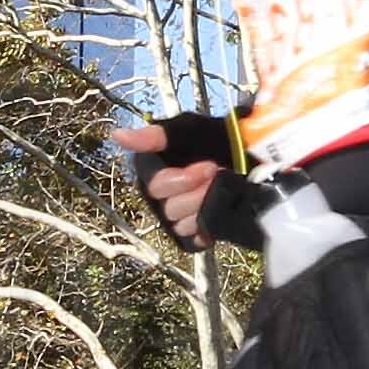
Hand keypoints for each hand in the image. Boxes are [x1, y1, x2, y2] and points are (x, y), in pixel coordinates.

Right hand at [105, 110, 239, 249]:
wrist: (250, 155)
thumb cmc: (217, 139)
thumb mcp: (188, 129)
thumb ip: (154, 135)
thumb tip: (118, 135)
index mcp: (153, 173)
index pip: (155, 187)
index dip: (182, 180)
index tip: (206, 166)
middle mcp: (160, 198)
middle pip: (169, 208)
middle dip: (198, 191)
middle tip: (217, 174)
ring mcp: (177, 218)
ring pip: (182, 224)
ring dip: (206, 206)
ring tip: (222, 189)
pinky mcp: (194, 234)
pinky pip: (193, 239)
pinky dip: (208, 226)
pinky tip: (220, 209)